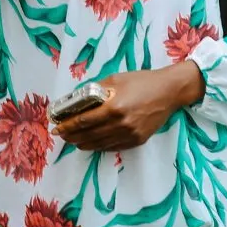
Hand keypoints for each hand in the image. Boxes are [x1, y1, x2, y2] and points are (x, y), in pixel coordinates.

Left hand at [53, 64, 205, 152]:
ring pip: (100, 144)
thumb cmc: (142, 81)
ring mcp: (130, 134)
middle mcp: (121, 124)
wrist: (169, 91)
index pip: (84, 121)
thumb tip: (78, 99)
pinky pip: (113, 147)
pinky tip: (92, 144)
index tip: (57, 127)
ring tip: (73, 141)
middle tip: (62, 135)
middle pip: (90, 135)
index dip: (68, 125)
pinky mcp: (137, 140)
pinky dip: (99, 146)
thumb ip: (96, 90)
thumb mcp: (116, 79)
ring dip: (83, 143)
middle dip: (72, 136)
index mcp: (114, 107)